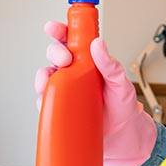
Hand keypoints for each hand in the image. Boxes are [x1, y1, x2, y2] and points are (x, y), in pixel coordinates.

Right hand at [35, 21, 156, 165]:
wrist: (123, 137)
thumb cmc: (123, 106)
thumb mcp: (121, 83)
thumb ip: (110, 64)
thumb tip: (98, 44)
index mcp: (89, 61)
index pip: (71, 40)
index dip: (60, 31)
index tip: (54, 28)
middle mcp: (74, 72)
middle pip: (55, 55)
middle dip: (55, 52)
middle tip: (65, 59)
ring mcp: (66, 90)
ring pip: (45, 76)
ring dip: (43, 76)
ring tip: (51, 81)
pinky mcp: (60, 108)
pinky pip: (44, 101)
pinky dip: (42, 99)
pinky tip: (49, 100)